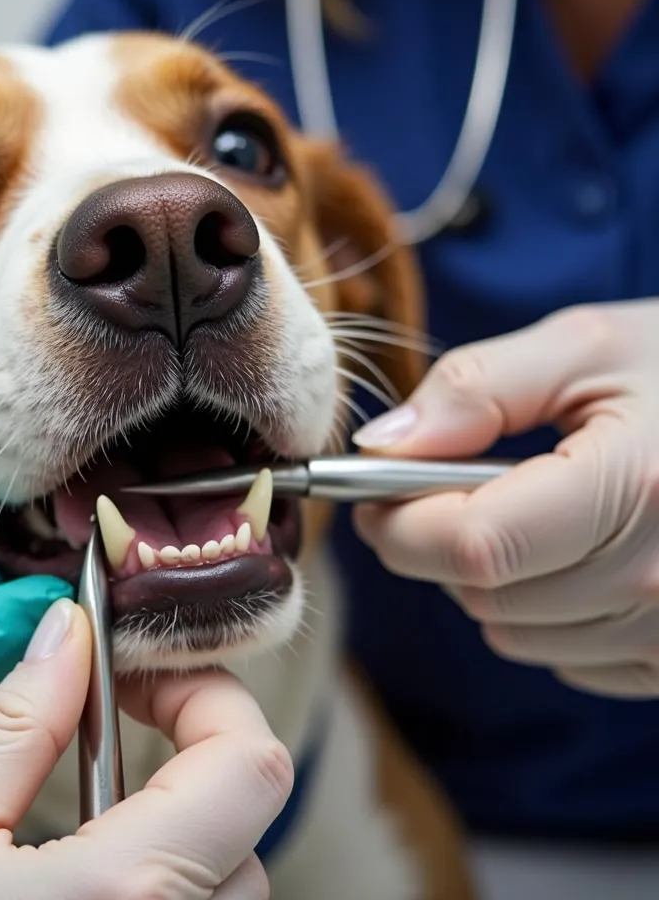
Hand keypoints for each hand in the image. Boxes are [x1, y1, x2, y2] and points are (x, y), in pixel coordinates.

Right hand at [0, 599, 291, 899]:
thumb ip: (14, 723)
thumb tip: (67, 634)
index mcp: (128, 895)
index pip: (251, 764)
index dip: (208, 695)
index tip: (141, 678)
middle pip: (245, 824)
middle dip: (185, 761)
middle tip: (104, 731)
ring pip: (228, 884)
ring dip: (175, 832)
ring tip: (80, 822)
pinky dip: (161, 887)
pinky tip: (83, 887)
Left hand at [352, 302, 658, 697]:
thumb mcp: (586, 347)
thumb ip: (476, 390)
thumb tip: (377, 445)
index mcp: (636, 489)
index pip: (474, 545)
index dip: (400, 525)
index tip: (373, 495)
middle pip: (482, 593)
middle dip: (438, 543)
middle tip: (450, 486)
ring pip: (512, 632)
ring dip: (489, 578)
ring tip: (531, 509)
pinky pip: (564, 657)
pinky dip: (543, 611)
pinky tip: (578, 553)